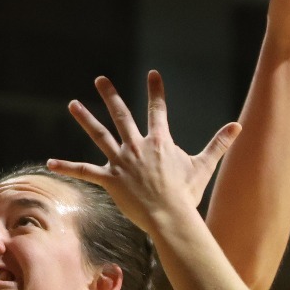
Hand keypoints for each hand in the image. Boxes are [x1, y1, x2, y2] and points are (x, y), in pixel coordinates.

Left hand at [48, 72, 239, 233]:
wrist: (170, 215)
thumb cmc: (186, 194)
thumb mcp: (204, 166)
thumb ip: (219, 144)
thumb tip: (239, 126)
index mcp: (159, 142)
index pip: (158, 110)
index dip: (156, 91)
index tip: (152, 74)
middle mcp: (137, 146)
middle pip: (122, 115)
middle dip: (111, 95)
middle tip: (101, 79)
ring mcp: (121, 161)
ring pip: (99, 135)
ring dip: (85, 118)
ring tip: (73, 104)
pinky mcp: (109, 179)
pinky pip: (84, 171)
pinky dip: (67, 166)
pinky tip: (49, 162)